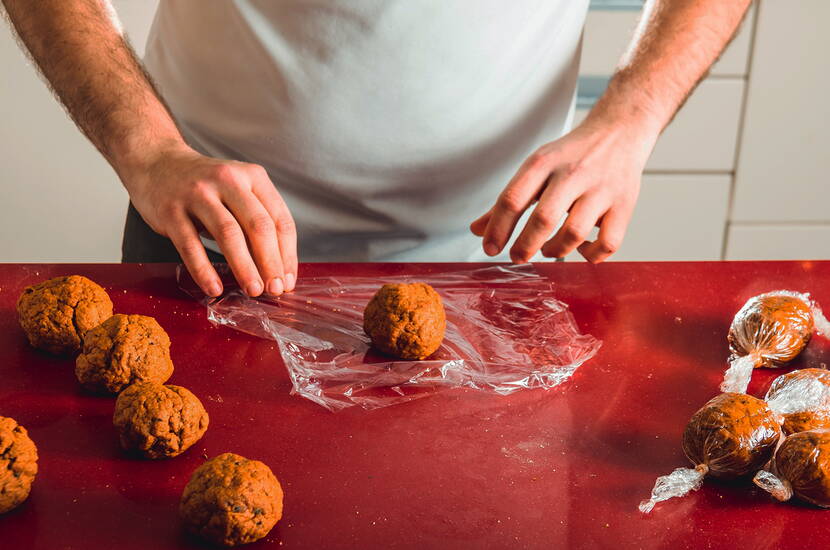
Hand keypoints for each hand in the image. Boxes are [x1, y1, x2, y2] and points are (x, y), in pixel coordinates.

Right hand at [120, 143, 296, 297]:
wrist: (156, 162)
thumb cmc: (206, 186)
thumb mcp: (238, 192)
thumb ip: (256, 222)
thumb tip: (276, 269)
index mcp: (253, 176)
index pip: (280, 219)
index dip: (287, 254)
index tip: (288, 280)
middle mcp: (228, 180)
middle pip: (258, 226)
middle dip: (271, 262)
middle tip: (275, 289)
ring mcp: (198, 194)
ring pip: (228, 234)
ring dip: (244, 267)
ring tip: (253, 290)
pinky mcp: (171, 210)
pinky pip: (190, 245)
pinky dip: (204, 270)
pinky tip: (214, 288)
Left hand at [470, 119, 655, 263]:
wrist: (620, 131)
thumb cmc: (573, 155)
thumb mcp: (537, 167)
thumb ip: (510, 200)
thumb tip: (478, 230)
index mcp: (544, 162)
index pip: (512, 198)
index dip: (497, 228)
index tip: (490, 247)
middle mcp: (572, 174)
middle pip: (543, 218)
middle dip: (524, 246)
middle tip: (517, 256)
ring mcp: (601, 190)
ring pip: (574, 233)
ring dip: (556, 250)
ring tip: (549, 250)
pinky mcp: (624, 205)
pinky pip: (608, 242)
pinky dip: (591, 255)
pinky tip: (582, 249)